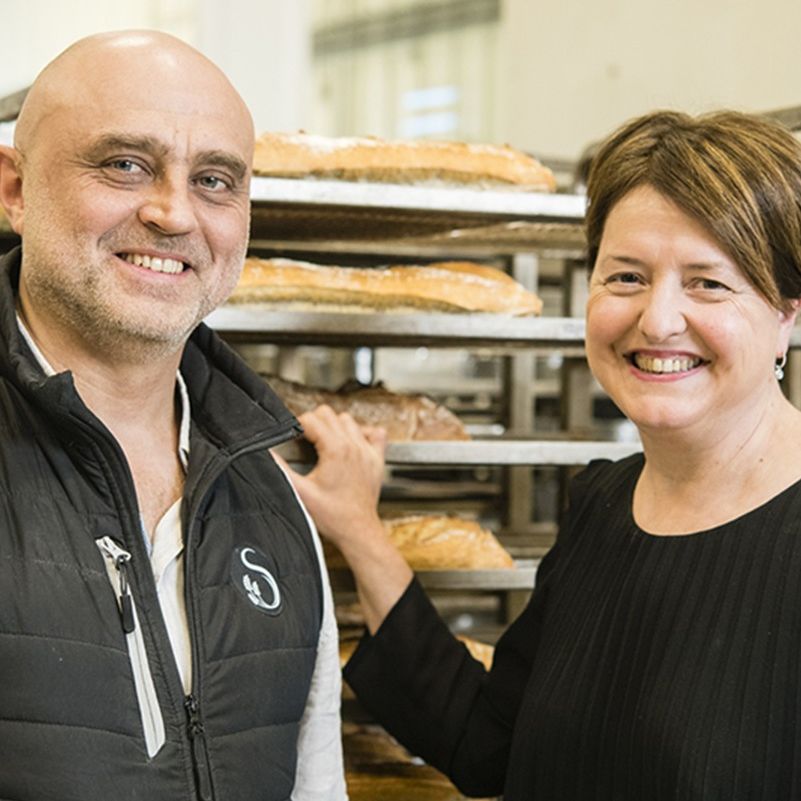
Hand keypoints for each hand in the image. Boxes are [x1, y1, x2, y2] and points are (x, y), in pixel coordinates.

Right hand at [274, 405, 386, 549]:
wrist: (357, 530)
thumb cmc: (333, 516)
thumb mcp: (300, 492)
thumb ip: (281, 469)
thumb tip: (267, 453)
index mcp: (336, 450)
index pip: (311, 420)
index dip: (297, 426)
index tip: (292, 438)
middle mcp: (354, 446)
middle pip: (329, 414)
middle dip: (313, 422)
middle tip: (305, 439)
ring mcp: (367, 451)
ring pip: (349, 420)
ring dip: (335, 426)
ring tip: (325, 442)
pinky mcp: (376, 460)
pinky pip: (375, 433)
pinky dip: (362, 433)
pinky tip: (351, 444)